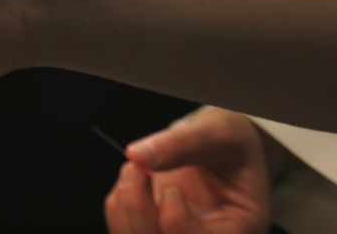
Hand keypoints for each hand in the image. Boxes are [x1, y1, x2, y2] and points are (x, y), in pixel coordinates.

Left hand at [104, 108, 272, 233]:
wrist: (226, 143)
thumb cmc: (233, 142)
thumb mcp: (218, 133)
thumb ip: (180, 144)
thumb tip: (137, 155)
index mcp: (237, 230)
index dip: (176, 223)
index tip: (171, 188)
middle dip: (137, 215)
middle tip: (136, 170)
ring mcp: (176, 233)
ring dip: (124, 209)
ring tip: (134, 169)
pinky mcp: (155, 225)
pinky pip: (126, 228)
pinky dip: (118, 205)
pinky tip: (133, 175)